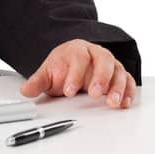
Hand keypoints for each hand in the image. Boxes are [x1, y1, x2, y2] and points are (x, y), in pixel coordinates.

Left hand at [19, 39, 134, 108]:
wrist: (74, 60)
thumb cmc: (64, 66)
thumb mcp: (48, 72)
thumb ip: (38, 82)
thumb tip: (26, 91)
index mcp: (78, 50)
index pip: (79, 58)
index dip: (75, 75)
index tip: (69, 91)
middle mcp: (97, 54)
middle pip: (104, 60)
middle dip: (100, 78)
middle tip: (94, 94)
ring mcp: (110, 65)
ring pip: (118, 71)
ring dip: (117, 87)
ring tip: (113, 102)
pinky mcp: (119, 75)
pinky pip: (128, 81)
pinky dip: (129, 91)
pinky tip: (125, 103)